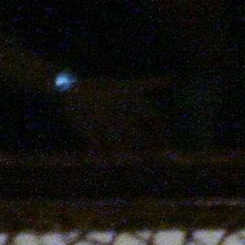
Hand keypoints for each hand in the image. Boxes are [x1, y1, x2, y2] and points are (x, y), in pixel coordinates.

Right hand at [55, 74, 174, 151]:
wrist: (73, 88)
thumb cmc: (106, 90)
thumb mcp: (127, 85)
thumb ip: (149, 85)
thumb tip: (170, 80)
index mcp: (130, 97)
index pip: (152, 117)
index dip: (161, 133)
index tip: (168, 147)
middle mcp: (118, 107)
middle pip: (137, 132)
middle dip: (147, 148)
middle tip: (155, 162)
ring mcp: (103, 117)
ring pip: (118, 139)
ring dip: (128, 153)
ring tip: (137, 163)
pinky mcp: (88, 126)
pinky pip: (96, 143)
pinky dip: (102, 154)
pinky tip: (107, 164)